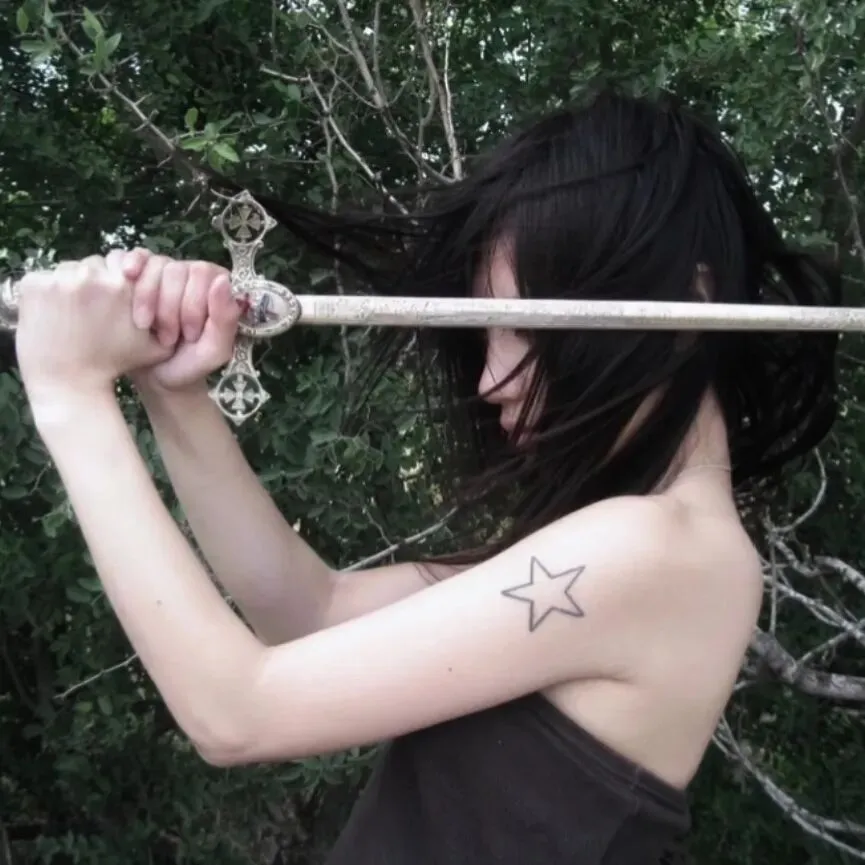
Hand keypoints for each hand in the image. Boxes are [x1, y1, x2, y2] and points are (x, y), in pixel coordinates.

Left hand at [15, 256, 172, 404]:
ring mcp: (58, 278)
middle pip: (94, 265)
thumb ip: (169, 317)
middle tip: (94, 309)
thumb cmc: (114, 363)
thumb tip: (181, 292)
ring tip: (76, 314)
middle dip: (95, 282)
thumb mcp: (155, 345)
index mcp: (122, 284)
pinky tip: (57, 315)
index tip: (115, 302)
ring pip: (70, 270)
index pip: (123, 265)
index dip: (120, 282)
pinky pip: (45, 278)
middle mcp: (91, 275)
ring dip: (73, 286)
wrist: (68, 381)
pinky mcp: (33, 284)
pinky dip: (49, 293)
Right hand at [115, 249, 241, 391]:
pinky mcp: (140, 275)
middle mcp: (192, 274)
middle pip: (176, 269)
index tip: (190, 335)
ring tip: (145, 328)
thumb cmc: (190, 364)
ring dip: (146, 299)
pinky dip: (130, 266)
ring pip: (153, 265)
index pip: (203, 273)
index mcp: (216, 287)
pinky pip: (134, 258)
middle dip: (168, 308)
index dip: (193, 304)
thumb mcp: (214, 350)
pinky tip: (127, 278)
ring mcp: (165, 271)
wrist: (155, 377)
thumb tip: (222, 281)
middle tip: (167, 338)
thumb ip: (225, 319)